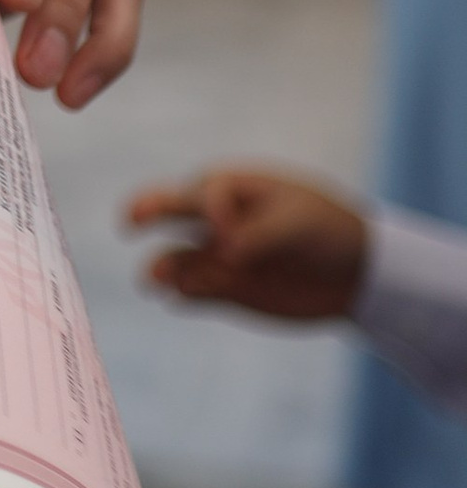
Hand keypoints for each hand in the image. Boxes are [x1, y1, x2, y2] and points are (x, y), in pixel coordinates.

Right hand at [123, 166, 368, 320]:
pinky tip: (178, 299)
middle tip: (130, 221)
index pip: (204, 193)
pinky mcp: (224, 291)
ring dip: (164, 268)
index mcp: (232, 189)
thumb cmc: (327, 230)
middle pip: (171, 212)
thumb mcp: (299, 223)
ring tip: (155, 281)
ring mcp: (217, 257)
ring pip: (176, 259)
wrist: (356, 274)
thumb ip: (259, 235)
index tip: (229, 233)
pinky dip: (184, 295)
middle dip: (148, 212)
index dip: (212, 212)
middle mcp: (215, 220)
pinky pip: (193, 293)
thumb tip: (223, 252)